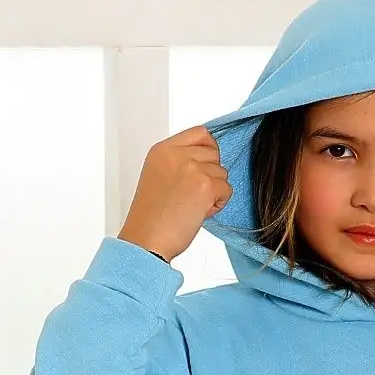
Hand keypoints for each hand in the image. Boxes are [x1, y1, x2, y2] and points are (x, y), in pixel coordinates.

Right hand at [117, 124, 233, 261]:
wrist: (147, 240)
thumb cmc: (150, 218)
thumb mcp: (158, 177)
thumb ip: (178, 164)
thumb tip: (204, 163)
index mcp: (162, 150)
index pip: (199, 133)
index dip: (208, 150)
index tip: (206, 165)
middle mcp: (177, 155)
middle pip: (214, 154)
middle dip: (211, 175)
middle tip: (194, 194)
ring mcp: (192, 168)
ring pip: (222, 173)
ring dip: (215, 191)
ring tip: (194, 206)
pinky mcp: (206, 186)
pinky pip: (227, 190)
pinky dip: (219, 204)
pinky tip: (200, 212)